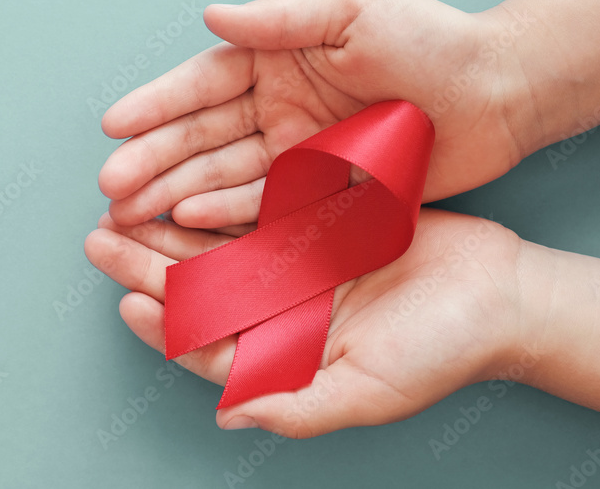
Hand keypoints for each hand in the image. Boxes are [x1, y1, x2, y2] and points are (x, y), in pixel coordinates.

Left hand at [84, 208, 536, 436]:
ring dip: (170, 228)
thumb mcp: (369, 390)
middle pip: (200, 290)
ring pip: (218, 246)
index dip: (164, 325)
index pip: (208, 345)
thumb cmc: (441, 351)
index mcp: (285, 356)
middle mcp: (281, 313)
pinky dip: (222, 198)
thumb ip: (298, 408)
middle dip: (146, 266)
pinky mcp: (316, 225)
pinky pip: (257, 210)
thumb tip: (231, 416)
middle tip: (100, 240)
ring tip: (126, 205)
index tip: (127, 300)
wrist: (500, 294)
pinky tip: (189, 182)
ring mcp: (296, 267)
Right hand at [98, 0, 537, 228]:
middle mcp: (278, 106)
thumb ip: (280, 19)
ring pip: (223, 176)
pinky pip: (264, 207)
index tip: (114, 125)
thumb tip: (212, 17)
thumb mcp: (354, 10)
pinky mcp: (320, 191)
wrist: (497, 94)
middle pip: (203, 137)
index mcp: (278, 58)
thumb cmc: (432, 40)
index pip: (204, 83)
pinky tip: (188, 221)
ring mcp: (296, 152)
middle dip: (153, 160)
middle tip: (110, 186)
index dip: (158, 105)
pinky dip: (225, 215)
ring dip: (176, 193)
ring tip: (130, 211)